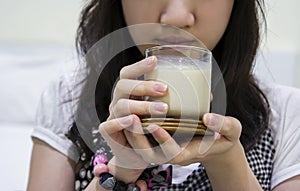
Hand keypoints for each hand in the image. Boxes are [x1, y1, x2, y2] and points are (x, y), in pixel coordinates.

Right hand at [98, 56, 168, 178]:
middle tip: (164, 89)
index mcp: (130, 93)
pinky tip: (135, 120)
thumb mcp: (166, 114)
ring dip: (141, 105)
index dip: (139, 66)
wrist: (135, 156)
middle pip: (122, 85)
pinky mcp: (108, 132)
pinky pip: (109, 125)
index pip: (128, 74)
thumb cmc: (153, 131)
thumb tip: (208, 96)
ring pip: (120, 105)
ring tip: (163, 109)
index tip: (156, 61)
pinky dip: (122, 122)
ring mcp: (112, 116)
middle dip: (143, 85)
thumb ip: (180, 103)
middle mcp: (118, 101)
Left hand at [124, 113, 242, 165]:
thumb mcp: (232, 131)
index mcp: (189, 154)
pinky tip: (132, 108)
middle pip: (150, 155)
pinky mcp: (161, 140)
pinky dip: (136, 127)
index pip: (172, 154)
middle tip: (132, 118)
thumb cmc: (224, 138)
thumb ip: (224, 125)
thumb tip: (208, 116)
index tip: (154, 126)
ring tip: (128, 112)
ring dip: (133, 133)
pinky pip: (144, 138)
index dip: (162, 142)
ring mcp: (165, 148)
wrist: (216, 143)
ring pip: (142, 148)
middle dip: (138, 139)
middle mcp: (173, 153)